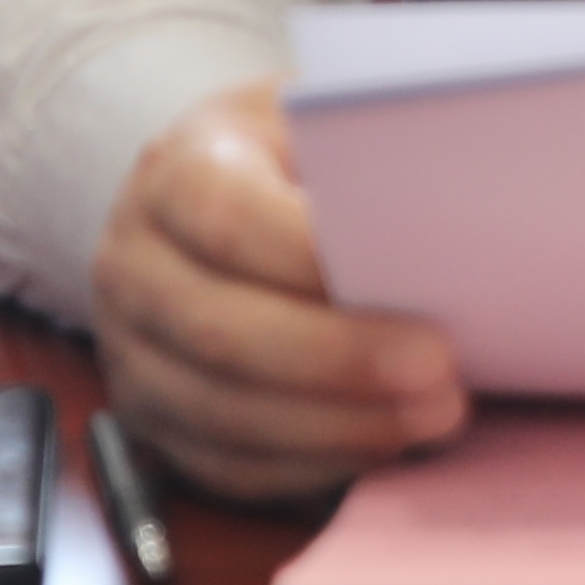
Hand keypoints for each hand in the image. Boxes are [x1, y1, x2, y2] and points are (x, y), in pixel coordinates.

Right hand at [87, 84, 469, 502]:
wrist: (214, 199)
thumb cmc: (293, 159)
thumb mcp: (317, 120)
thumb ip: (362, 149)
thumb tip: (452, 191)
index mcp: (175, 172)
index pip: (225, 219)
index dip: (307, 257)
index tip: (406, 275)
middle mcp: (134, 264)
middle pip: (220, 329)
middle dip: (338, 360)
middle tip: (439, 369)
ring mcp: (133, 351)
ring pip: (222, 411)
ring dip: (336, 425)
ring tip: (434, 415)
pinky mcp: (154, 421)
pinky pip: (226, 463)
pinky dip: (312, 464)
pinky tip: (384, 445)